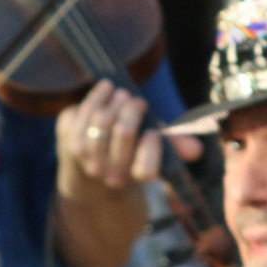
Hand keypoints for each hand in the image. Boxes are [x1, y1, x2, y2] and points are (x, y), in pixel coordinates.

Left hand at [54, 80, 202, 196]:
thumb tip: (196, 149)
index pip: (147, 169)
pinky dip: (97, 94)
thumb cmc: (127, 154)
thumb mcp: (152, 151)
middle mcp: (109, 173)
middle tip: (136, 101)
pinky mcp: (70, 141)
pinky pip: (84, 111)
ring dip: (115, 100)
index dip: (152, 145)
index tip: (153, 131)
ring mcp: (87, 158)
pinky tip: (106, 87)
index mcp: (133, 178)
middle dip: (133, 109)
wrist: (85, 172)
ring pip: (102, 119)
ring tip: (121, 94)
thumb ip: (175, 146)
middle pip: (124, 132)